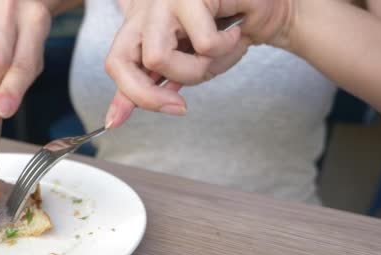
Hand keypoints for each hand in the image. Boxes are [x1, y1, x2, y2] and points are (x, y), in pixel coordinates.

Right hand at [0, 0, 51, 117]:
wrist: (16, 0)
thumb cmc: (26, 32)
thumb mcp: (34, 52)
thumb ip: (20, 81)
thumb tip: (0, 110)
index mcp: (36, 20)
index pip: (22, 63)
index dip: (12, 90)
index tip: (1, 111)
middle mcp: (9, 8)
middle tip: (0, 79)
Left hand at [104, 0, 293, 127]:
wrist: (265, 10)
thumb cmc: (227, 34)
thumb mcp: (186, 68)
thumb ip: (150, 88)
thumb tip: (115, 119)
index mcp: (141, 25)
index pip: (115, 63)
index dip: (128, 94)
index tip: (140, 118)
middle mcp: (146, 8)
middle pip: (123, 63)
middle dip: (156, 94)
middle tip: (184, 102)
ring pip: (158, 58)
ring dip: (198, 67)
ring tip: (218, 48)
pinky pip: (203, 43)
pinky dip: (226, 46)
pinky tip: (234, 29)